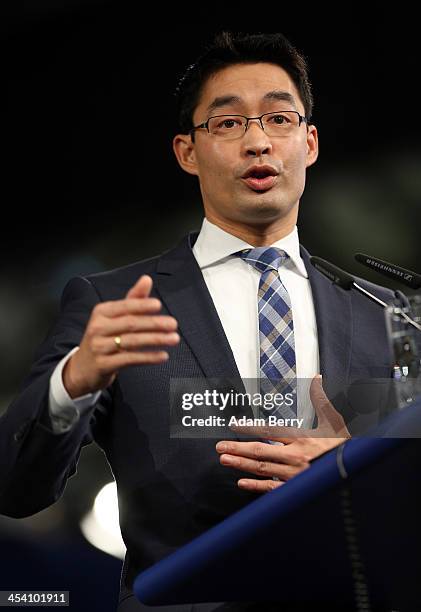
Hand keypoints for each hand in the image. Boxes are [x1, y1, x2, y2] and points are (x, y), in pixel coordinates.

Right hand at [63, 275, 178, 397]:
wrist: (82, 368)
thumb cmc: (103, 338)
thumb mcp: (114, 318)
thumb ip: (133, 299)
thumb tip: (147, 279)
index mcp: (102, 312)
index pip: (124, 306)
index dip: (142, 305)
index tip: (158, 305)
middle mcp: (98, 327)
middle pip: (130, 323)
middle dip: (154, 323)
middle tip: (173, 324)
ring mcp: (99, 347)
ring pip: (132, 341)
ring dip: (156, 339)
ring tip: (173, 338)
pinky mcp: (104, 365)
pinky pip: (130, 359)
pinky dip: (148, 357)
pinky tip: (162, 355)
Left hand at [216, 375, 350, 492]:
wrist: (356, 471)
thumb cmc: (345, 447)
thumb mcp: (334, 420)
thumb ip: (320, 399)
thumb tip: (316, 378)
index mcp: (302, 438)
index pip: (269, 431)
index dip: (249, 428)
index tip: (233, 426)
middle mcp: (295, 456)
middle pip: (260, 451)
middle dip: (237, 448)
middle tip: (219, 447)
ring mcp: (294, 474)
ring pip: (262, 468)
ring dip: (241, 464)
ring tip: (225, 460)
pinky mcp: (296, 488)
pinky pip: (272, 488)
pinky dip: (256, 486)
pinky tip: (242, 483)